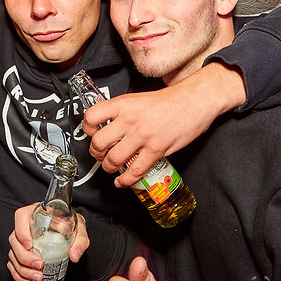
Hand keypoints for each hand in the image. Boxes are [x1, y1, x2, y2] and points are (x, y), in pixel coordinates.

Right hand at [7, 204, 88, 280]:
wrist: (70, 231)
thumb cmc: (72, 225)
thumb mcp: (79, 229)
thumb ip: (80, 241)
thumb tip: (74, 256)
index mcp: (36, 214)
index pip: (21, 217)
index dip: (21, 231)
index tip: (30, 245)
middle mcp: (25, 226)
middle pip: (15, 240)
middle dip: (24, 256)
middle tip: (39, 265)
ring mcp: (21, 240)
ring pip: (13, 254)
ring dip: (22, 268)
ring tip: (37, 277)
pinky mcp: (22, 253)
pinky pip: (13, 263)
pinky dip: (18, 274)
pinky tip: (28, 280)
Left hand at [82, 62, 244, 186]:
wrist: (194, 101)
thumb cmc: (168, 101)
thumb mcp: (137, 98)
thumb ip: (121, 112)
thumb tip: (106, 126)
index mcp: (123, 104)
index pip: (91, 117)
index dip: (87, 129)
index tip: (92, 134)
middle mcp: (130, 119)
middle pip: (99, 143)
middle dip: (96, 154)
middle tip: (100, 155)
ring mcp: (143, 135)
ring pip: (113, 160)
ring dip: (108, 168)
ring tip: (111, 167)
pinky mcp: (156, 150)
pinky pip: (134, 171)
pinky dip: (125, 180)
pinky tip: (122, 181)